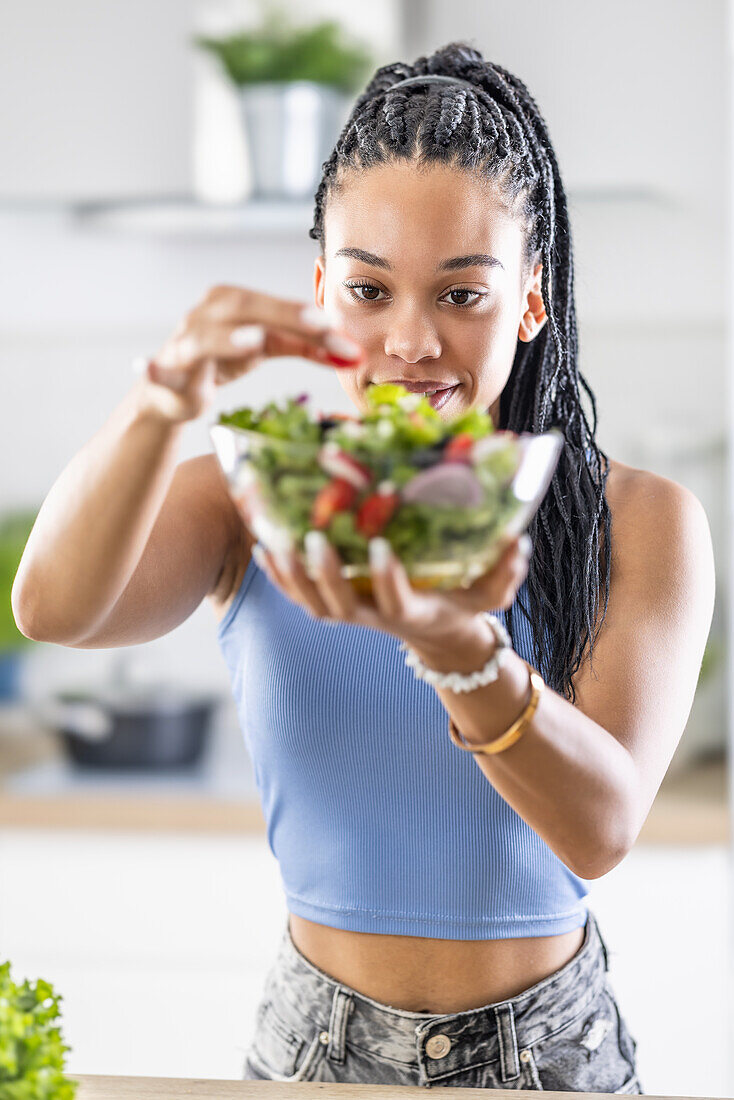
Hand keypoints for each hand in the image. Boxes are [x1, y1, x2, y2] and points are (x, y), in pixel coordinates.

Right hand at [134, 285, 364, 423]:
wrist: (174, 390)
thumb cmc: (222, 359)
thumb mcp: (266, 348)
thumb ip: (304, 345)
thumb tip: (350, 351)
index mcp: (235, 302)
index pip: (275, 304)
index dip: (306, 314)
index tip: (337, 328)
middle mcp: (208, 313)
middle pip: (247, 307)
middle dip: (282, 315)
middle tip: (316, 324)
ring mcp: (185, 340)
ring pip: (206, 335)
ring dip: (228, 338)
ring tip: (253, 341)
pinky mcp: (166, 371)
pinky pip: (159, 369)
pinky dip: (156, 369)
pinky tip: (152, 368)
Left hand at [252, 531, 532, 652]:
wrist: (435, 627)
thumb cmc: (463, 603)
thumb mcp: (491, 593)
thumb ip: (506, 572)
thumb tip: (519, 542)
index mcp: (411, 612)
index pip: (396, 602)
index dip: (387, 579)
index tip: (382, 547)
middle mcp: (372, 616)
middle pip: (338, 606)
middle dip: (324, 576)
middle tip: (314, 538)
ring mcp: (348, 612)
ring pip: (309, 603)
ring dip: (291, 575)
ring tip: (274, 540)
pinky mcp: (331, 604)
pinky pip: (297, 594)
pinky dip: (279, 575)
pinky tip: (264, 544)